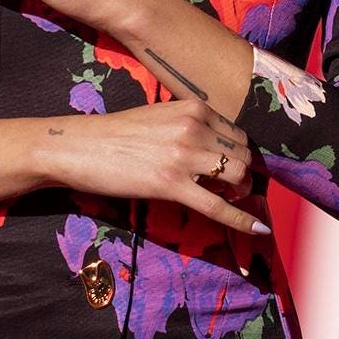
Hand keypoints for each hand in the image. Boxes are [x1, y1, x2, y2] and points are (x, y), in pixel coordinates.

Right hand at [45, 99, 270, 235]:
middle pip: (243, 154)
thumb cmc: (115, 133)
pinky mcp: (172, 184)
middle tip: (234, 188)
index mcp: (194, 108)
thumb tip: (215, 148)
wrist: (79, 146)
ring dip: (241, 192)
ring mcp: (184, 155)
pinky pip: (218, 206)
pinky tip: (258, 230)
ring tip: (231, 199)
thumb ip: (190, 126)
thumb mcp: (161, 117)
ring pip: (238, 176)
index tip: (236, 167)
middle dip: (244, 174)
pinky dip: (242, 220)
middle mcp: (195, 127)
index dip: (241, 154)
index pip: (237, 133)